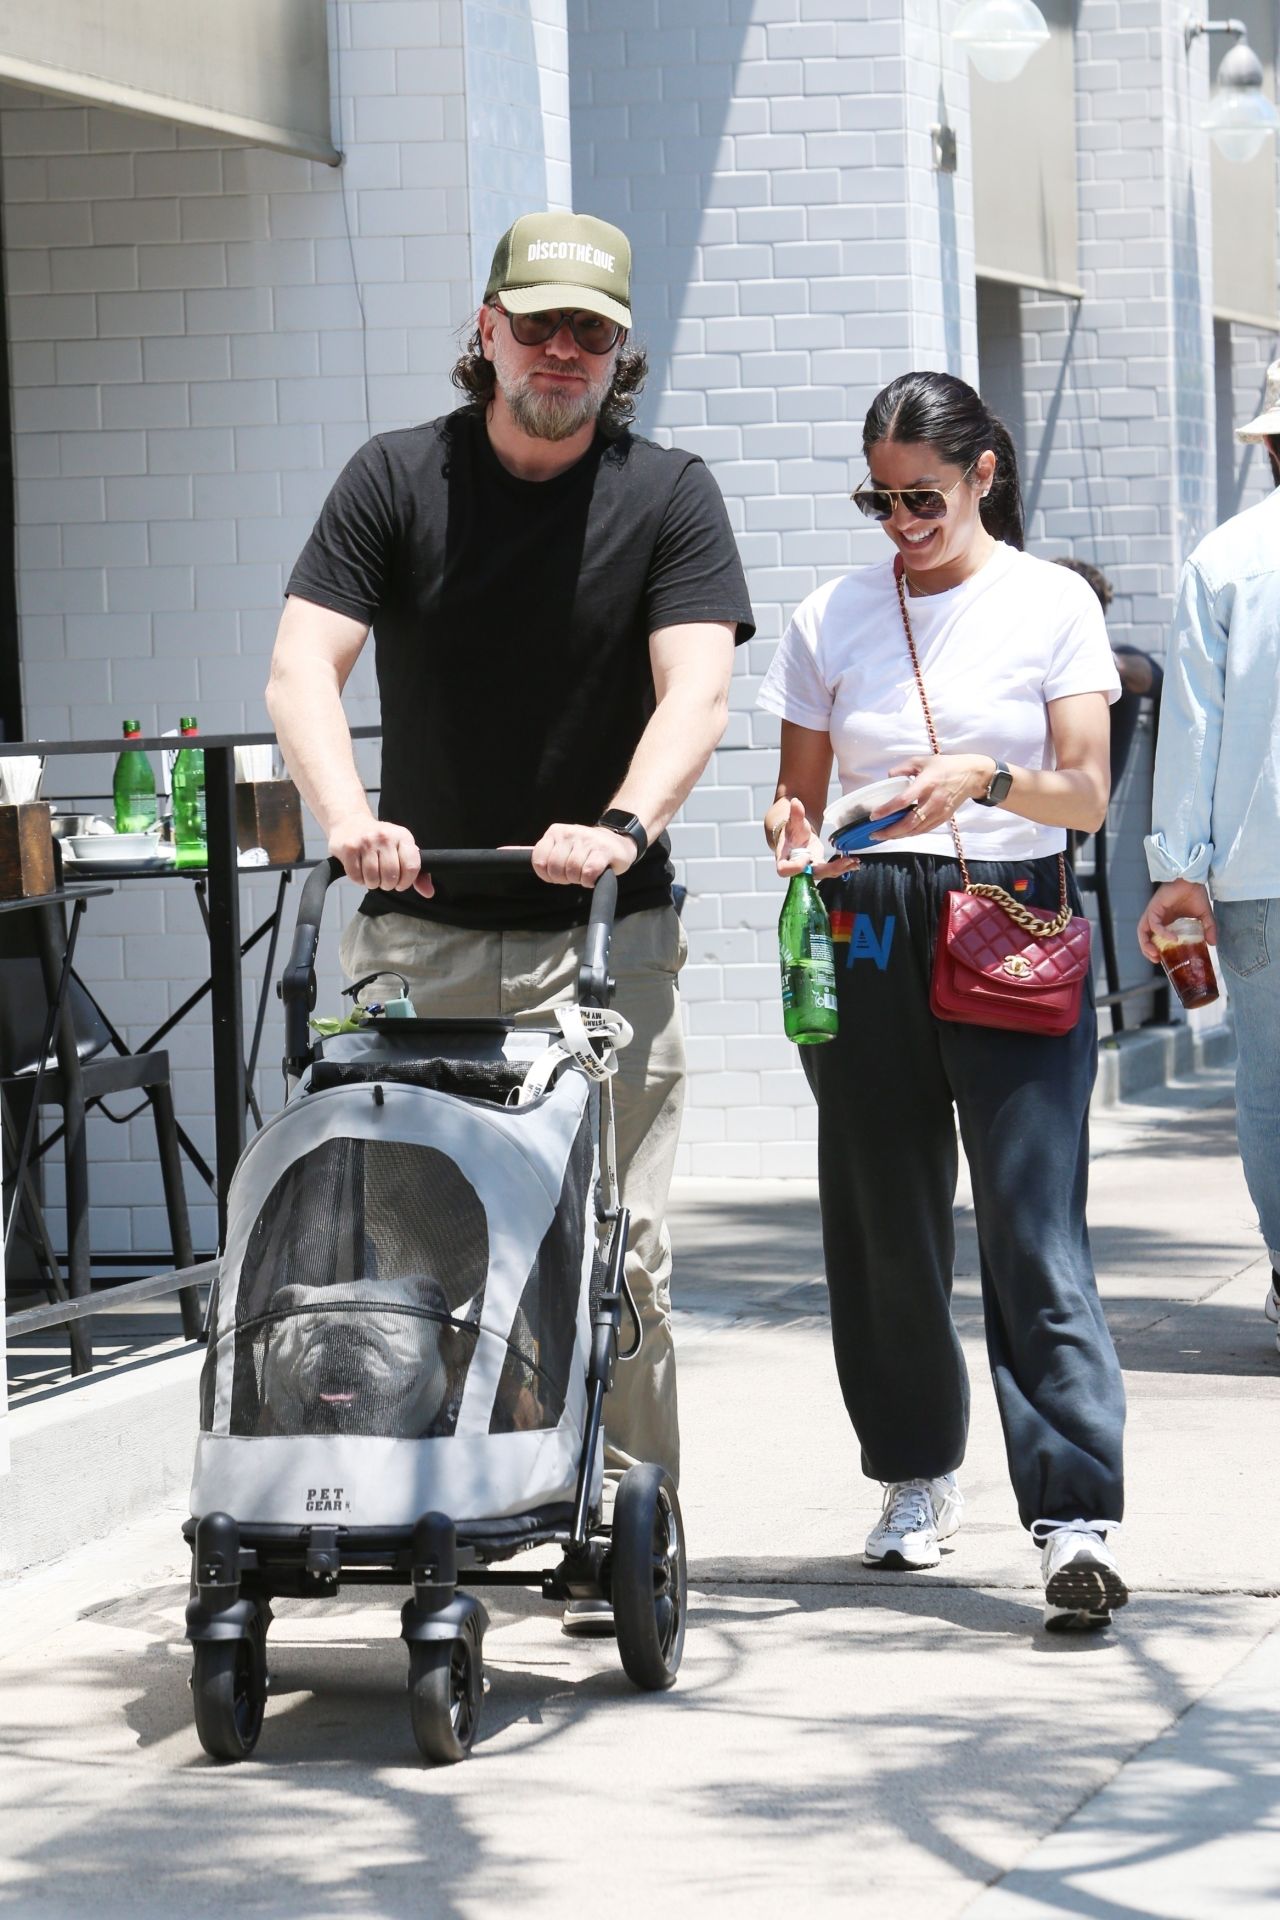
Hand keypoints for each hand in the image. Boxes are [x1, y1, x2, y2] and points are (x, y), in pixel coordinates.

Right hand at [327, 811, 432, 896]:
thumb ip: (418, 873)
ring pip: (373, 878)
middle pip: (391, 875)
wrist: (350, 822)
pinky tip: (360, 871)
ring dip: (372, 883)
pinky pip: (356, 876)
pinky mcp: (349, 848)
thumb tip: (428, 893)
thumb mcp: (401, 849)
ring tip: (372, 875)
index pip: (412, 866)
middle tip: (384, 880)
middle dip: (388, 884)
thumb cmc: (380, 840)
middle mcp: (385, 836)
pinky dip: (359, 880)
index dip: (407, 881)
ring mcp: (366, 841)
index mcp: (403, 836)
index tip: (401, 883)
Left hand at [530, 822, 639, 886]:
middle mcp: (569, 833)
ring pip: (572, 872)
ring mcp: (587, 841)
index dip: (546, 874)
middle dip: (563, 878)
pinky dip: (589, 881)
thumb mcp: (560, 845)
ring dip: (578, 879)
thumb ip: (540, 852)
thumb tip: (504, 851)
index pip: (539, 860)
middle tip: (573, 874)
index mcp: (555, 832)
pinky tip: (594, 876)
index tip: (556, 874)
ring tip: (585, 873)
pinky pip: (588, 873)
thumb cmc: (586, 849)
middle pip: (555, 868)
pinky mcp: (603, 851)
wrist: (618, 841)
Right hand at [772, 796, 859, 880]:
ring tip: (853, 862)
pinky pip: (830, 871)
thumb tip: (795, 802)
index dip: (796, 867)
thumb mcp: (794, 821)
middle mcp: (796, 868)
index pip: (785, 869)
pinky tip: (854, 863)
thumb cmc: (792, 830)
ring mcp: (809, 870)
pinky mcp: (819, 868)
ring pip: (824, 874)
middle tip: (844, 862)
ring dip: (839, 869)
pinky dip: (843, 867)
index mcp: (784, 858)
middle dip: (828, 869)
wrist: (796, 836)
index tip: (807, 857)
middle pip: (810, 874)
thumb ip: (795, 814)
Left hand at [871, 756, 993, 840]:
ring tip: (883, 835)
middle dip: (890, 831)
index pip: (904, 800)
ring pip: (916, 830)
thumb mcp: (922, 760)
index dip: (887, 809)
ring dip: (898, 835)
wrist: (971, 776)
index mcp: (926, 783)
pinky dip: (910, 834)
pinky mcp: (943, 818)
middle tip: (874, 833)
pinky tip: (899, 833)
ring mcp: (939, 812)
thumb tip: (888, 777)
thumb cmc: (945, 766)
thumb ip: (903, 768)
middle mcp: (933, 800)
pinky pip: (924, 830)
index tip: (874, 816)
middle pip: (909, 822)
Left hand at [1137, 880, 1215, 963]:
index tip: (1163, 960)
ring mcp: (1154, 912)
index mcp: (1165, 921)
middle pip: (1144, 937)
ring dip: (1146, 944)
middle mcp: (1157, 918)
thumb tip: (1214, 944)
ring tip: (1157, 955)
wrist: (1193, 878)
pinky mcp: (1154, 907)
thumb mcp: (1205, 916)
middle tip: (1157, 960)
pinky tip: (1172, 938)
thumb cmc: (1195, 894)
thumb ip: (1208, 929)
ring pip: (1143, 931)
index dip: (1155, 949)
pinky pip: (1153, 923)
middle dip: (1147, 950)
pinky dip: (1161, 932)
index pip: (1153, 938)